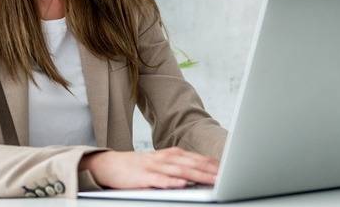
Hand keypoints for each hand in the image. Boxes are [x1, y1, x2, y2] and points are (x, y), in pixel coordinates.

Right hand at [78, 147, 219, 188]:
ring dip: (197, 176)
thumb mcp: (161, 163)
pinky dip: (171, 182)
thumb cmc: (137, 167)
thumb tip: (201, 172)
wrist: (109, 165)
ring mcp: (153, 166)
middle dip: (210, 170)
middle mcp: (164, 158)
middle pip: (191, 164)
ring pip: (179, 171)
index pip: (196, 159)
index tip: (230, 169)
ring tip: (212, 180)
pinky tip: (181, 185)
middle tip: (227, 176)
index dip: (213, 164)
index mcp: (171, 154)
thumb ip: (179, 167)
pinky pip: (159, 180)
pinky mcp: (142, 176)